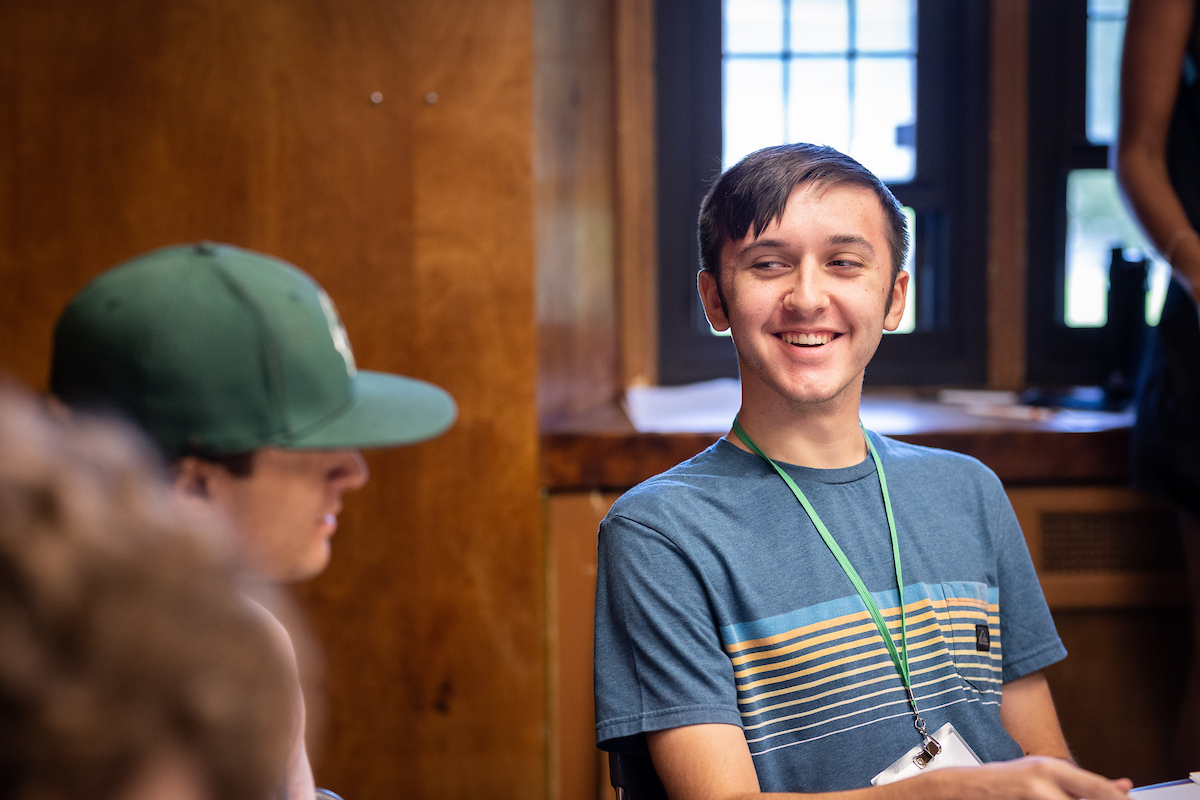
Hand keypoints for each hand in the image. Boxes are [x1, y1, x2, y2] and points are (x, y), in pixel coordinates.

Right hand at [923, 757, 1131, 799]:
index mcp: (1052, 768)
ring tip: (1063, 798)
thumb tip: (1125, 786)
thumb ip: (1083, 783)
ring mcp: (1032, 795)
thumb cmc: (1006, 782)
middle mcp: (1043, 781)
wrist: (966, 789)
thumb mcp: (1046, 775)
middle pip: (1091, 796)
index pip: (1100, 790)